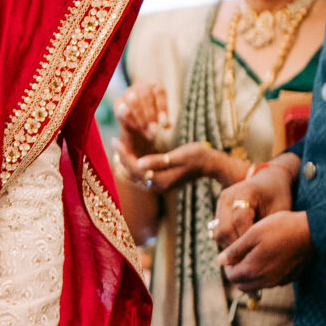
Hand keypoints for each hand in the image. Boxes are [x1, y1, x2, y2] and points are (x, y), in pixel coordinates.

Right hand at [114, 79, 169, 154]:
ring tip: (146, 129)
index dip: (162, 107)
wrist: (139, 123)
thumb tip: (165, 125)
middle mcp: (141, 85)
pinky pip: (123, 109)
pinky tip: (137, 128)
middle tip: (154, 129)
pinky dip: (130, 120)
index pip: (159, 91)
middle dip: (150, 114)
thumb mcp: (161, 119)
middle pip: (145, 95)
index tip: (164, 122)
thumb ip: (163, 121)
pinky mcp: (118, 102)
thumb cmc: (154, 118)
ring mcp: (128, 92)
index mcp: (155, 85)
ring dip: (140, 117)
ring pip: (133, 100)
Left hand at [121, 139, 237, 194]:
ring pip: (135, 177)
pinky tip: (130, 158)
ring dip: (125, 164)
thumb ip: (158, 161)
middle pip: (132, 173)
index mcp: (160, 179)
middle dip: (122, 158)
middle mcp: (158, 186)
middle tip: (114, 142)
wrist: (210, 164)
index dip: (123, 153)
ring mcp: (160, 186)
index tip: (115, 139)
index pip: (134, 167)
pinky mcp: (162, 182)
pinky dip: (133, 168)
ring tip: (118, 150)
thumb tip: (138, 164)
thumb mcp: (178, 156)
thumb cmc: (197, 156)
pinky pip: (142, 177)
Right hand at [213, 157, 295, 248]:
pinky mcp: (219, 209)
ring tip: (245, 254)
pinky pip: (218, 231)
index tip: (257, 253)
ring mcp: (221, 203)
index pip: (239, 222)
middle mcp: (228, 197)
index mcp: (244, 193)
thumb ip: (267, 229)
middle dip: (235, 247)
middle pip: (224, 230)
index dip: (247, 240)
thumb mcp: (279, 210)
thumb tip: (257, 253)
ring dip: (229, 246)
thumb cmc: (278, 194)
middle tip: (249, 258)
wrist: (269, 178)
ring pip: (218, 233)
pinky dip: (228, 241)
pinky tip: (241, 247)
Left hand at [217, 208, 313, 290]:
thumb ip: (235, 250)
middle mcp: (264, 281)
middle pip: (242, 284)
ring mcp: (278, 281)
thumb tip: (220, 260)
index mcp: (252, 270)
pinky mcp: (289, 279)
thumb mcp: (253, 234)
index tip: (231, 252)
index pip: (231, 276)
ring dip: (251, 274)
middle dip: (237, 271)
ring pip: (256, 284)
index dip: (227, 264)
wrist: (313, 232)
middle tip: (240, 254)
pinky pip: (270, 281)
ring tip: (254, 254)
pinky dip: (265, 274)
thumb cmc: (281, 228)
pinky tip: (269, 258)